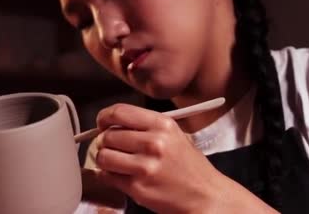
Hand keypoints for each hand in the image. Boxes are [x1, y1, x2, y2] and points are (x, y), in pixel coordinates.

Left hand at [93, 103, 276, 213]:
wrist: (206, 196)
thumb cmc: (189, 166)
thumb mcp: (174, 135)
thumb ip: (145, 126)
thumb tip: (111, 125)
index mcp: (163, 125)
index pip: (119, 112)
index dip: (104, 117)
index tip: (102, 123)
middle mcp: (154, 143)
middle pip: (108, 135)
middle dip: (105, 142)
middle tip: (112, 147)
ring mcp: (145, 167)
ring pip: (103, 156)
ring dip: (104, 160)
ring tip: (116, 163)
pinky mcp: (138, 188)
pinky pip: (107, 176)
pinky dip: (108, 176)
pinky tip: (120, 176)